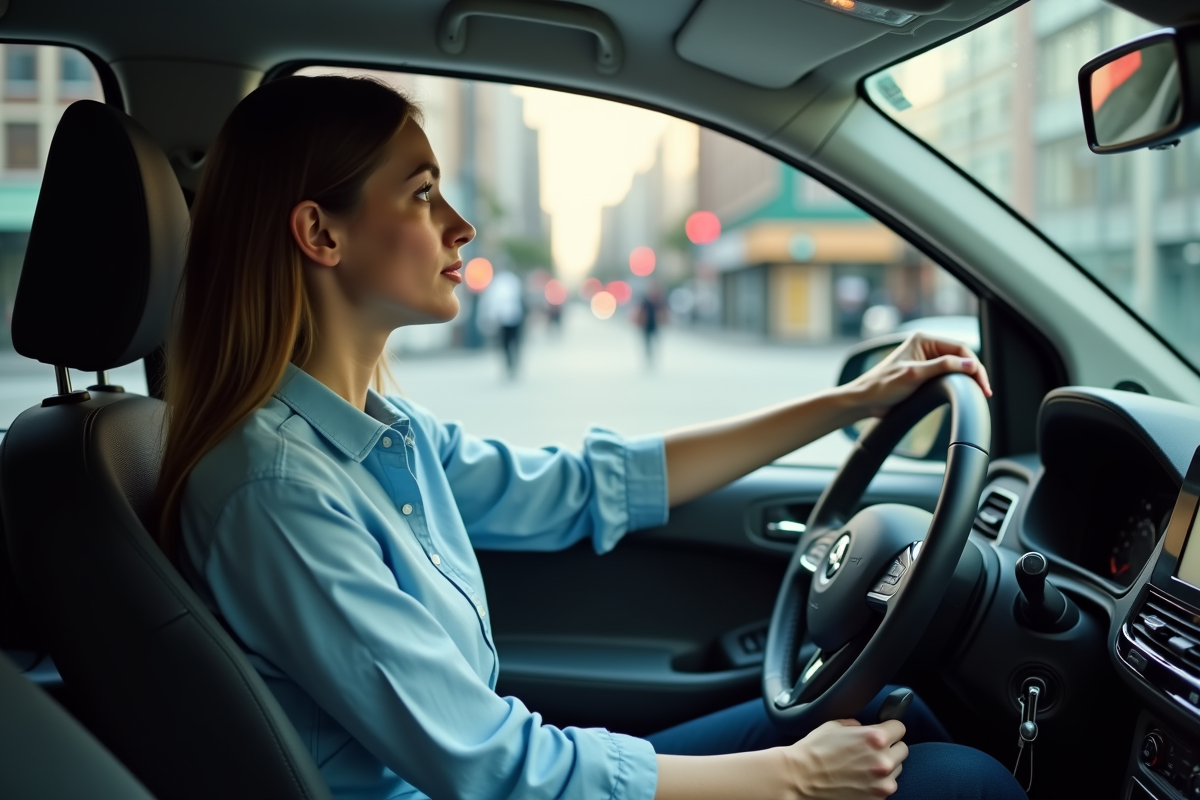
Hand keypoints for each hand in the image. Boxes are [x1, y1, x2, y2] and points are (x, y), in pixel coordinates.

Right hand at [785, 719, 907, 798]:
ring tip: (864, 765)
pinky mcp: (876, 799)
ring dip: (886, 766)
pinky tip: (860, 778)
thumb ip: (858, 725)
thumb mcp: (835, 725)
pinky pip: (886, 786)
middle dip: (890, 747)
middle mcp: (883, 761)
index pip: (900, 728)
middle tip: (873, 749)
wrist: (800, 777)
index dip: (890, 727)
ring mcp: (881, 783)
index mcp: (875, 738)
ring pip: (897, 770)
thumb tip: (865, 727)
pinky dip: (877, 782)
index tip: (885, 730)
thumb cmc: (814, 750)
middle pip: (902, 750)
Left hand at [844, 332, 991, 417]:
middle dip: (974, 373)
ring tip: (979, 392)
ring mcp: (925, 360)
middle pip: (961, 357)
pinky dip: (958, 383)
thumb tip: (970, 364)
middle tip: (985, 391)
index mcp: (923, 339)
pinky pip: (947, 375)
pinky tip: (965, 392)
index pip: (960, 349)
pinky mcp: (924, 374)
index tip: (982, 384)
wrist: (864, 401)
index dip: (974, 366)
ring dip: (968, 379)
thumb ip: (942, 367)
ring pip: (956, 367)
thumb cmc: (882, 386)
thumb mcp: (914, 375)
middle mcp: (926, 347)